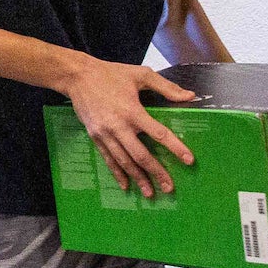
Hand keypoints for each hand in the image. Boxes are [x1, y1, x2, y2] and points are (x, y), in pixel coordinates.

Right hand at [61, 57, 195, 196]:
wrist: (78, 77)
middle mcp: (118, 126)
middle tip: (169, 187)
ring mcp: (105, 134)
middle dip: (156, 172)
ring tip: (150, 192)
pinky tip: (126, 185)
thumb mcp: (141, 75)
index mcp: (132, 111)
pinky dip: (117, 173)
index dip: (175, 148)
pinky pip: (108, 159)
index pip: (158, 134)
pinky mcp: (95, 137)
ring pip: (124, 162)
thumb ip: (166, 87)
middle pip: (141, 155)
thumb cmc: (111, 74)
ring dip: (138, 178)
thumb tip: (189, 96)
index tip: (188, 160)